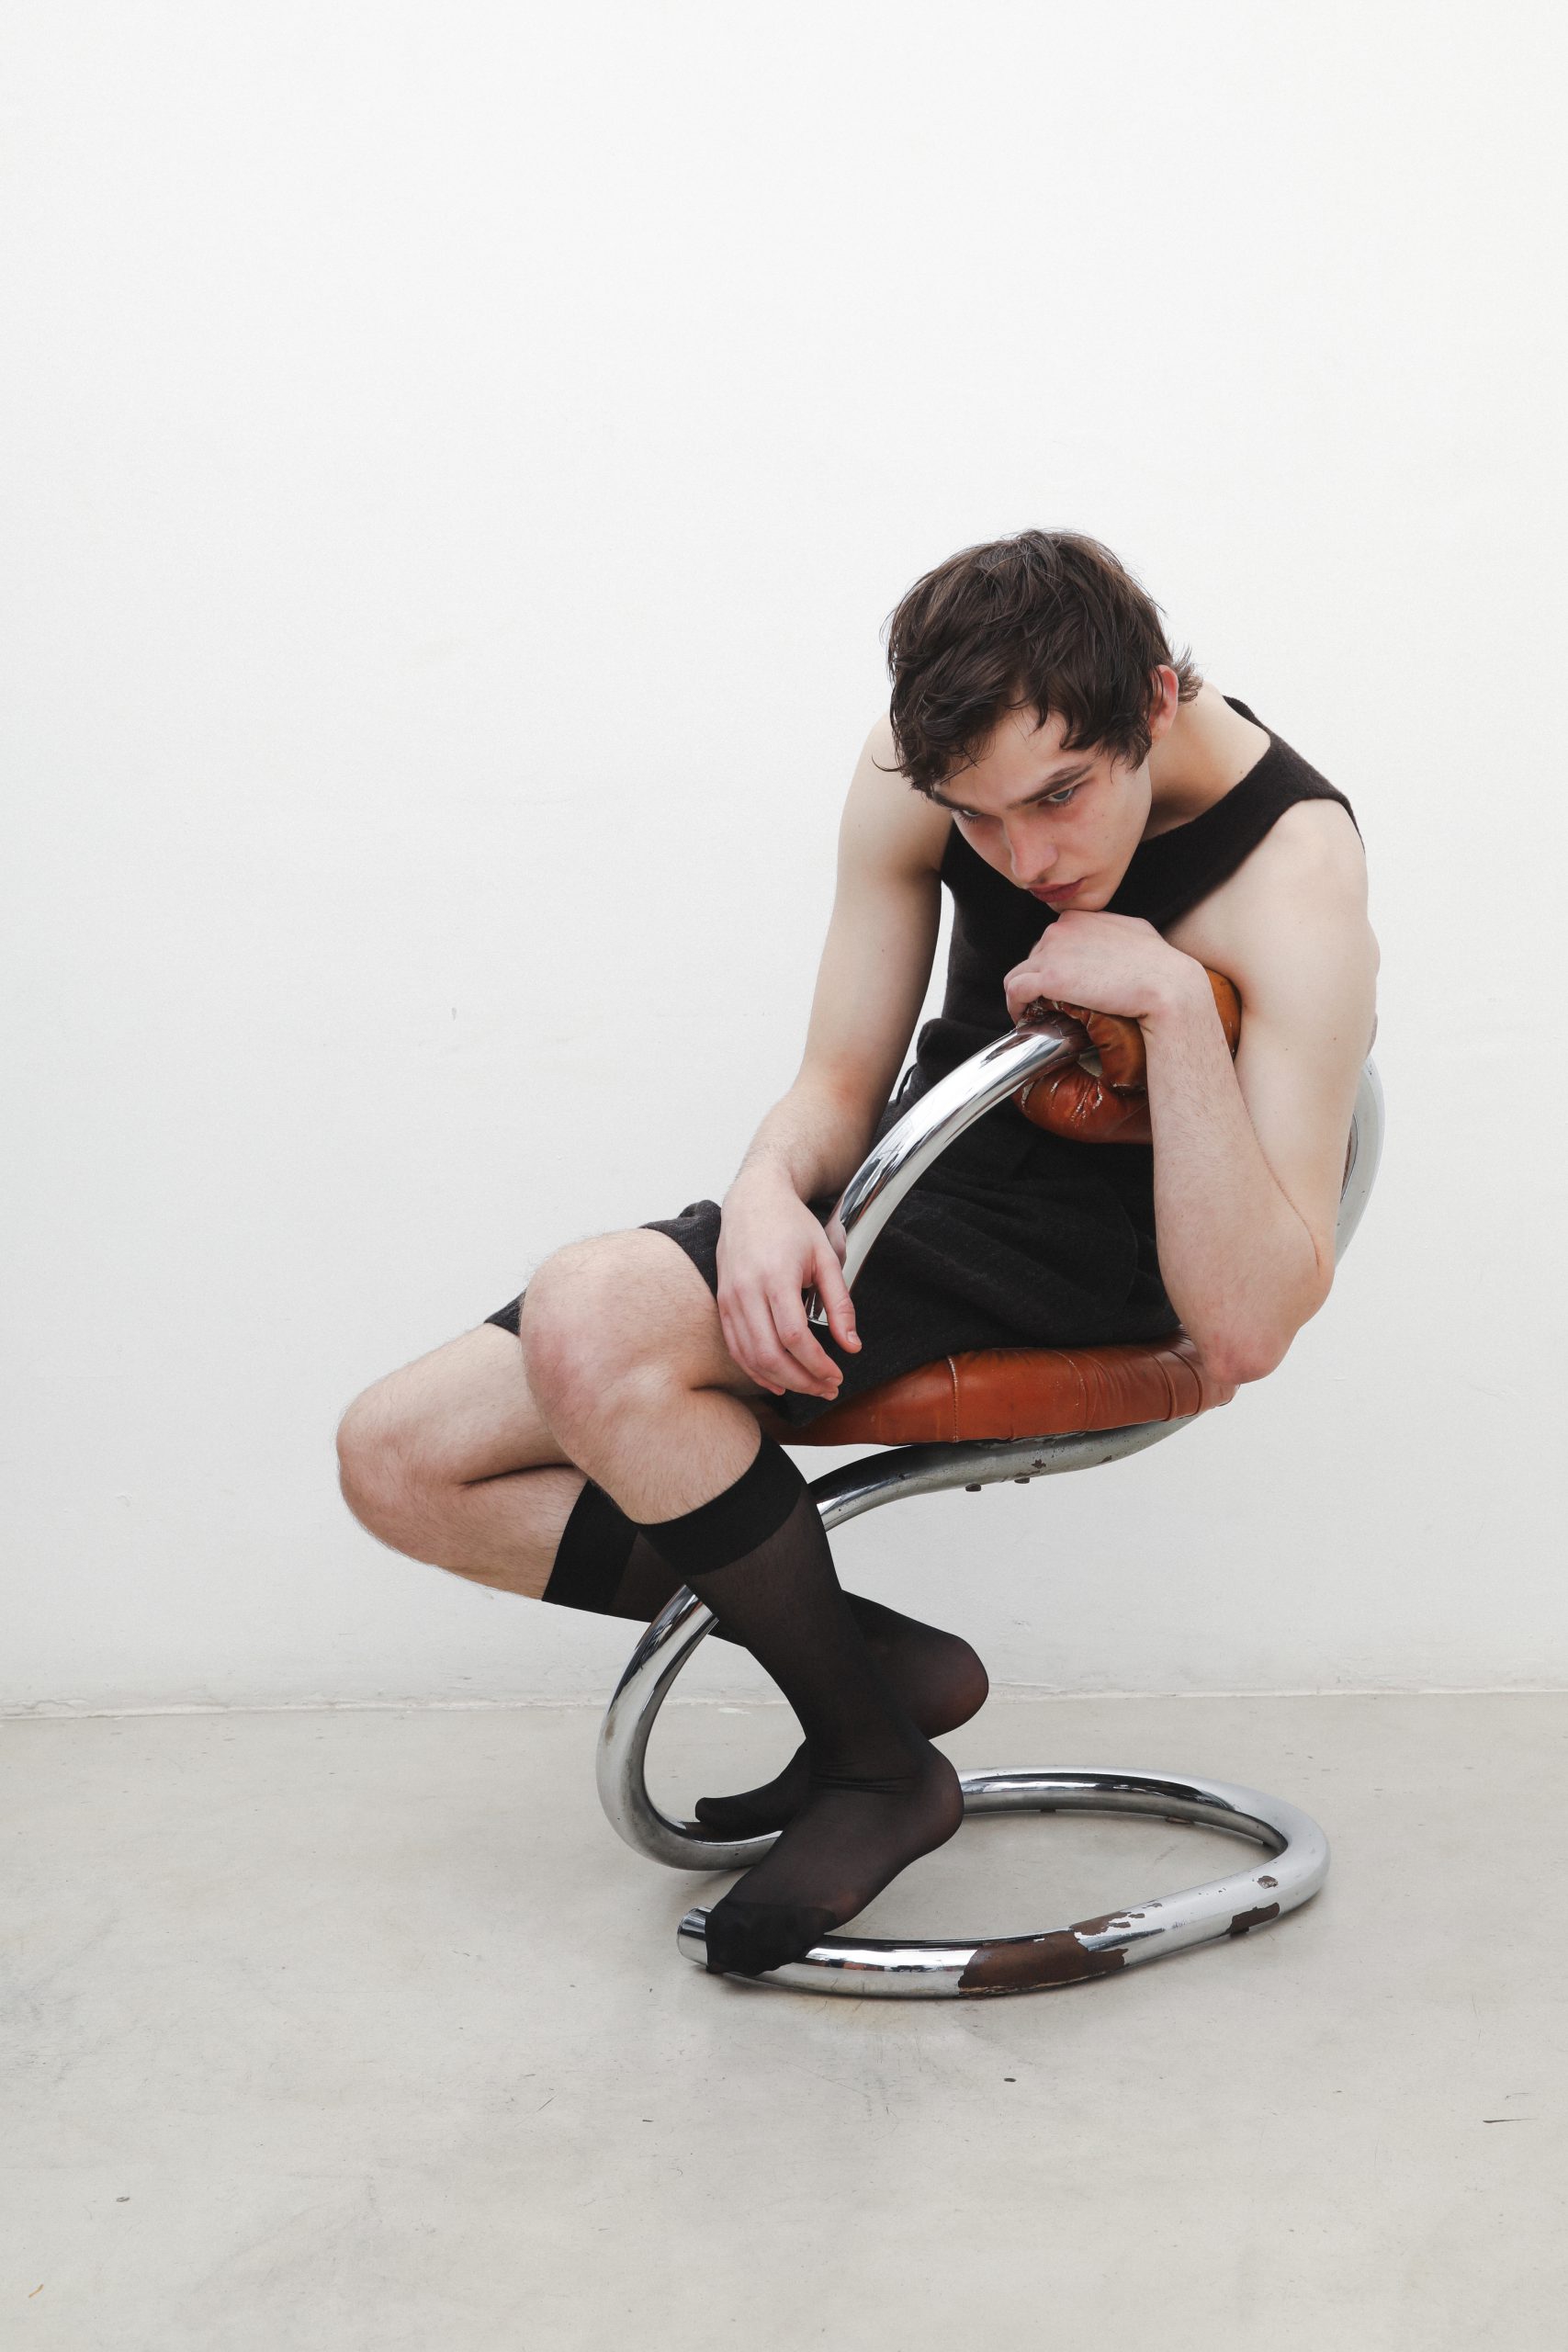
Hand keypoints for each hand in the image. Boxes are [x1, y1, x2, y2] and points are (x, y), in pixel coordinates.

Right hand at [716, 1173, 861, 1400]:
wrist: (753, 1200)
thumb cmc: (791, 1225)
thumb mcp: (826, 1258)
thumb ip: (840, 1303)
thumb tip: (851, 1346)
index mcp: (775, 1277)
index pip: (794, 1337)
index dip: (817, 1364)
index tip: (836, 1375)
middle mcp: (746, 1291)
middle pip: (769, 1354)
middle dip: (801, 1381)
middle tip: (826, 1388)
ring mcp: (730, 1299)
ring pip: (750, 1357)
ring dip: (780, 1381)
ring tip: (808, 1387)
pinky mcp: (722, 1304)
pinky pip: (735, 1348)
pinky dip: (755, 1370)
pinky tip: (777, 1381)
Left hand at [1004, 909, 1194, 1028]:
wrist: (1167, 984)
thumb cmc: (1159, 964)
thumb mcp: (1135, 931)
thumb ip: (1112, 931)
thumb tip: (1112, 939)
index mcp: (1079, 916)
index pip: (1050, 940)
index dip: (1052, 965)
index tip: (1059, 985)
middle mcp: (1061, 928)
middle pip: (1033, 957)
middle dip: (1039, 980)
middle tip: (1049, 1003)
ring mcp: (1052, 951)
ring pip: (1019, 974)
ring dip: (1024, 995)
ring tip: (1034, 1014)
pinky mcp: (1049, 978)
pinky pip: (1015, 990)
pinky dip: (1016, 1006)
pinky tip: (1027, 1019)